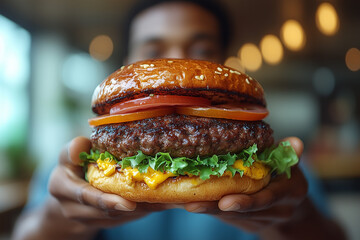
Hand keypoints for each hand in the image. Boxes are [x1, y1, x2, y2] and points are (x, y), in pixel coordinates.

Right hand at [48, 137, 176, 229]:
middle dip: (137, 207)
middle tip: (163, 201)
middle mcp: (74, 209)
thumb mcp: (68, 154)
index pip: (85, 196)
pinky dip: (149, 209)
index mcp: (62, 188)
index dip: (106, 200)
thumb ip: (74, 149)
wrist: (68, 194)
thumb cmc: (71, 166)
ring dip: (148, 208)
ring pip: (123, 216)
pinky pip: (130, 217)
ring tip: (173, 201)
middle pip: (109, 211)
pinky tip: (169, 201)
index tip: (128, 203)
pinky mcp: (108, 222)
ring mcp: (91, 219)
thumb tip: (81, 145)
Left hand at [183, 137, 307, 232]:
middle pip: (242, 212)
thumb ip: (288, 154)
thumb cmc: (288, 179)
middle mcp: (276, 212)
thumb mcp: (291, 165)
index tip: (224, 201)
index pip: (266, 199)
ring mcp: (261, 221)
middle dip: (215, 208)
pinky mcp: (247, 225)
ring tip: (185, 202)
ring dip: (208, 210)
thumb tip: (296, 142)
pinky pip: (226, 218)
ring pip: (231, 217)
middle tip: (192, 203)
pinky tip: (188, 202)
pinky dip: (209, 210)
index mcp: (289, 194)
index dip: (245, 201)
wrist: (293, 210)